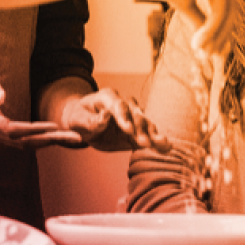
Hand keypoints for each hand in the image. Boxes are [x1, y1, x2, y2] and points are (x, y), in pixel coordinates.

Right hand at [0, 56, 81, 148]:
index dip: (35, 131)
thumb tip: (1, 96)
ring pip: (23, 143)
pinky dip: (39, 138)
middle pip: (22, 142)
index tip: (56, 128)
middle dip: (50, 141)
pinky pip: (20, 138)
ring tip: (73, 139)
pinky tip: (55, 136)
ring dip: (48, 142)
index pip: (12, 130)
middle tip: (77, 139)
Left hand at [57, 89, 172, 152]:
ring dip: (152, 134)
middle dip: (140, 128)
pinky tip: (167, 148)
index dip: (123, 116)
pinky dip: (157, 141)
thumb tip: (104, 117)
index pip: (118, 105)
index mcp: (107, 97)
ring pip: (145, 123)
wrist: (85, 123)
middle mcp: (124, 103)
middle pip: (135, 113)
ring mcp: (132, 116)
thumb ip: (90, 121)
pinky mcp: (137, 129)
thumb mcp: (77, 120)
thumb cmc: (79, 118)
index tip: (128, 129)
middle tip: (144, 142)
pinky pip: (148, 134)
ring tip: (162, 144)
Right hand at [143, 0, 240, 59]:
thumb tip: (207, 41)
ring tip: (202, 53)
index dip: (223, 28)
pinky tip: (198, 42)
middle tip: (210, 56)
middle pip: (233, 9)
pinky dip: (211, 29)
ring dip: (216, 36)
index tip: (214, 49)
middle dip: (223, 35)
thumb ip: (199, 17)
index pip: (228, 4)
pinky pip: (220, 10)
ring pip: (228, 12)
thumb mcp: (184, 1)